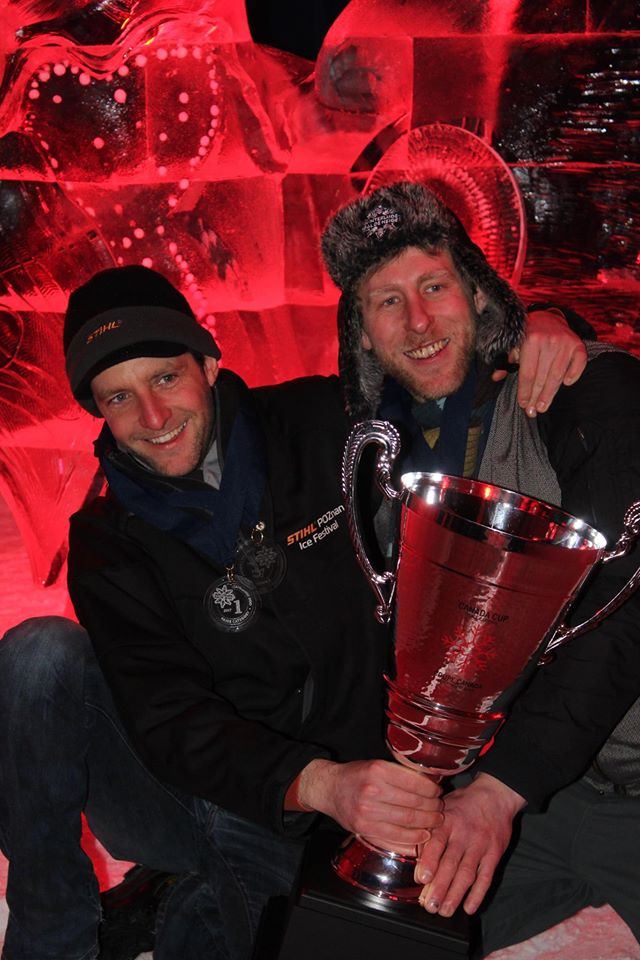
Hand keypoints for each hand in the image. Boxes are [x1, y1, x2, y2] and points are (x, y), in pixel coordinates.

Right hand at [288, 758, 443, 850]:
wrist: (329, 789)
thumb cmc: (356, 776)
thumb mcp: (376, 765)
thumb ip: (399, 774)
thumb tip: (430, 784)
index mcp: (378, 770)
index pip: (415, 783)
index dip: (432, 790)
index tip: (438, 792)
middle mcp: (372, 790)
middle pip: (414, 803)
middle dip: (433, 808)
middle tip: (440, 809)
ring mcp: (367, 811)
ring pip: (407, 820)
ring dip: (427, 823)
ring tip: (436, 821)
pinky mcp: (365, 828)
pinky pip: (395, 836)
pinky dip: (413, 838)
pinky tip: (423, 836)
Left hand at [414, 774, 524, 916]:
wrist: (496, 795)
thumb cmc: (463, 803)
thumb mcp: (443, 806)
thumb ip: (430, 827)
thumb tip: (411, 849)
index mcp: (447, 820)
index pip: (437, 843)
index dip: (428, 861)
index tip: (421, 879)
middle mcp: (464, 833)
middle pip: (451, 863)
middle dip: (440, 887)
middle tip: (429, 905)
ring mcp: (481, 845)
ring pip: (467, 874)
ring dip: (455, 895)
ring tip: (445, 911)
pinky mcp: (495, 853)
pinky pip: (486, 877)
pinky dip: (478, 894)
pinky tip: (469, 907)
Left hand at [492, 309, 586, 417]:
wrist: (549, 317)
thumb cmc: (529, 334)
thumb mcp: (514, 344)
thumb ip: (506, 361)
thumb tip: (496, 377)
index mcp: (531, 340)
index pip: (528, 373)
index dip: (524, 391)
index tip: (522, 404)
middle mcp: (549, 341)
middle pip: (542, 377)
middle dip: (536, 397)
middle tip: (532, 412)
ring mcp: (565, 343)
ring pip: (558, 374)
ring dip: (550, 393)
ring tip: (543, 406)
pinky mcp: (578, 345)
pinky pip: (579, 364)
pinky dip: (573, 375)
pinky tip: (566, 384)